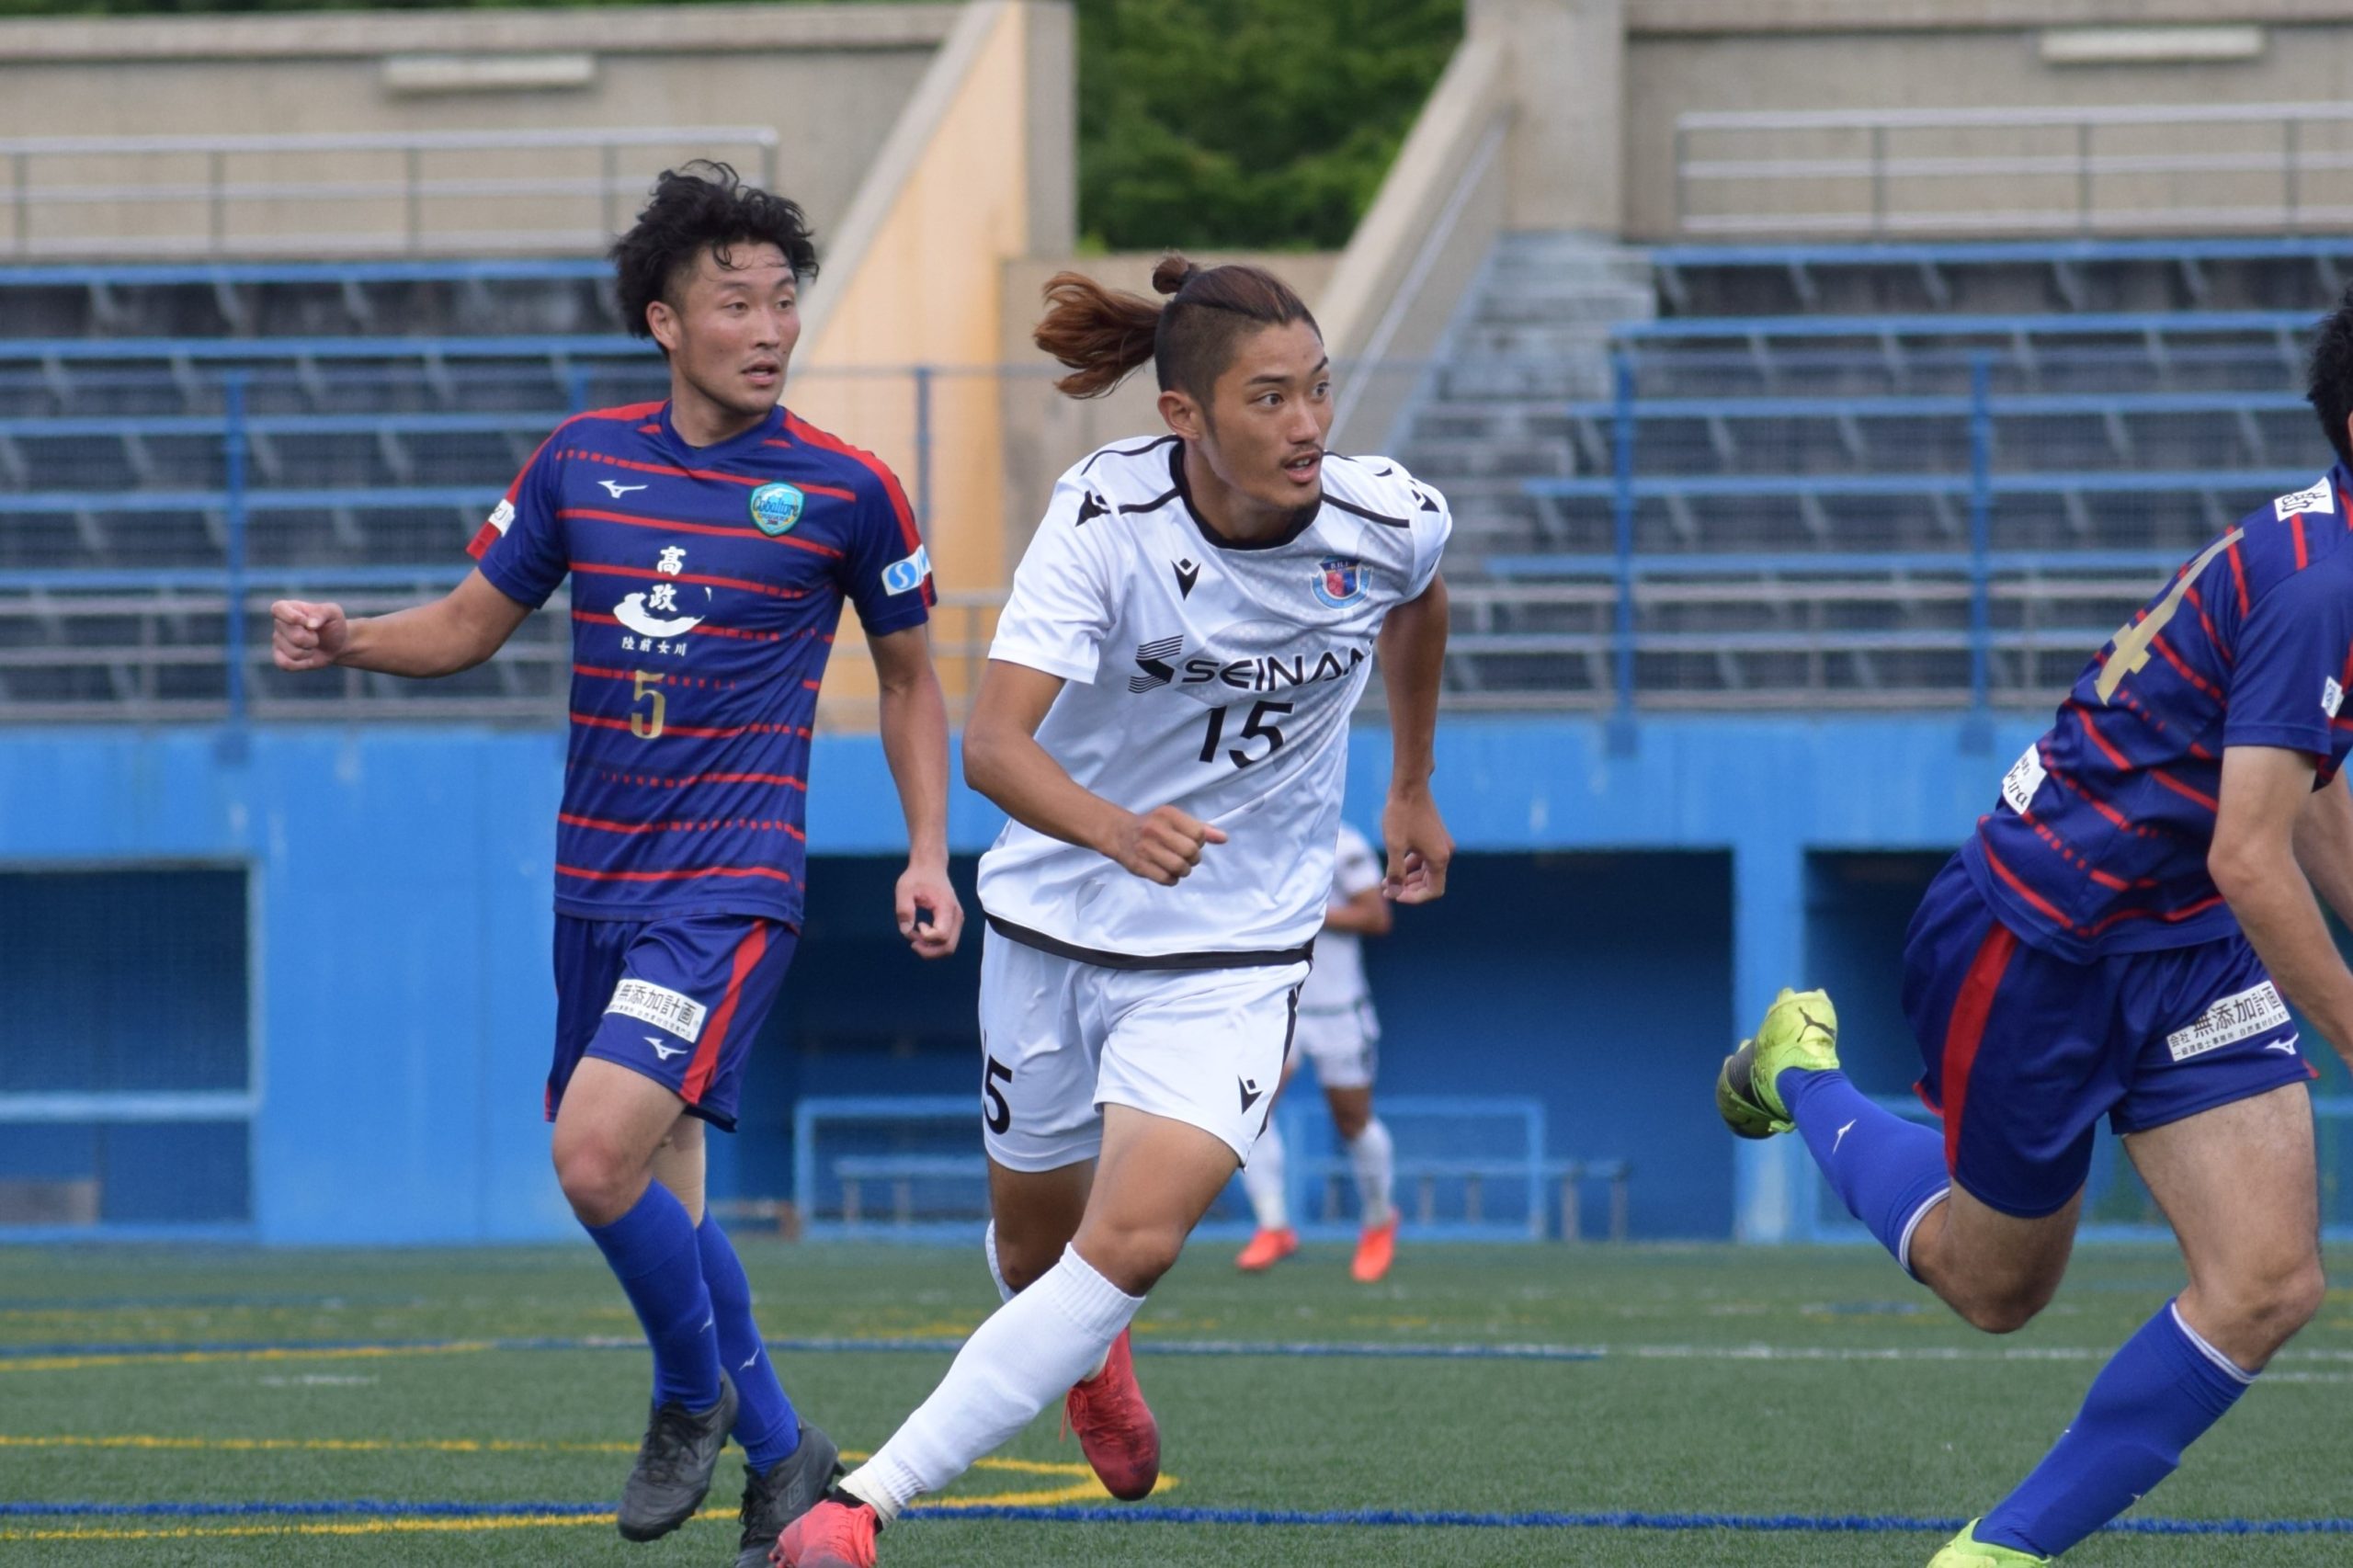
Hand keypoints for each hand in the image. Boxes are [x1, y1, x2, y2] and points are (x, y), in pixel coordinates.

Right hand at [272, 599, 349, 671]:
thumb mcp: (333, 613)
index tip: (306, 622)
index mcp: (289, 607)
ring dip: (309, 653)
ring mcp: (278, 641)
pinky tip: (307, 658)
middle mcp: (279, 623)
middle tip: (317, 637)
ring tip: (312, 646)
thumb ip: (322, 613)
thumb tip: (310, 624)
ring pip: (293, 653)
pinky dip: (302, 664)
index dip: (291, 617)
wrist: (335, 644)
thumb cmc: (332, 625)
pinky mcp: (279, 657)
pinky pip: (286, 664)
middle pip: (294, 636)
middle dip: (312, 640)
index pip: (278, 609)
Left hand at [896, 859, 964, 959]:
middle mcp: (956, 916)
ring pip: (949, 947)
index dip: (926, 937)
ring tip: (915, 936)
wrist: (931, 866)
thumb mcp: (904, 889)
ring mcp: (957, 920)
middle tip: (912, 942)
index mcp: (946, 907)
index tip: (917, 924)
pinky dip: (933, 944)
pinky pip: (947, 941)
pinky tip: (921, 933)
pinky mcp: (953, 922)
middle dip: (928, 952)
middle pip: (948, 948)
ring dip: (931, 949)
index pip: (941, 935)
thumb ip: (904, 909)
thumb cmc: (917, 876)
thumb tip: (906, 931)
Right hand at [1108, 804, 1226, 885]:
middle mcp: (1155, 829)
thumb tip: (1224, 838)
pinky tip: (1168, 872)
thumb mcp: (1177, 821)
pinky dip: (1172, 879)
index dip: (1199, 842)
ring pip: (1179, 867)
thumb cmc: (1155, 827)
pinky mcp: (1139, 866)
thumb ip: (1201, 829)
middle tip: (1186, 857)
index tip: (1191, 842)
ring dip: (1184, 870)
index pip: (1198, 834)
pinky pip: (1166, 879)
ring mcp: (1145, 848)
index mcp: (1167, 814)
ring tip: (1178, 866)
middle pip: (1190, 852)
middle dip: (1193, 858)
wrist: (1121, 833)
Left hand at [1381, 788, 1451, 903]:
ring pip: (1426, 870)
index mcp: (1439, 858)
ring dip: (1408, 877)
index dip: (1414, 897)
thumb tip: (1394, 894)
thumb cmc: (1401, 814)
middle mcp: (1444, 852)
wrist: (1409, 785)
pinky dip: (1411, 864)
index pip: (1433, 891)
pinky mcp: (1434, 836)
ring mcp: (1440, 843)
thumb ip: (1395, 872)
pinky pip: (1424, 858)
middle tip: (1386, 888)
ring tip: (1386, 879)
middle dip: (1408, 888)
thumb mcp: (1394, 846)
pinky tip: (1394, 862)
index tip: (1394, 894)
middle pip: (1430, 882)